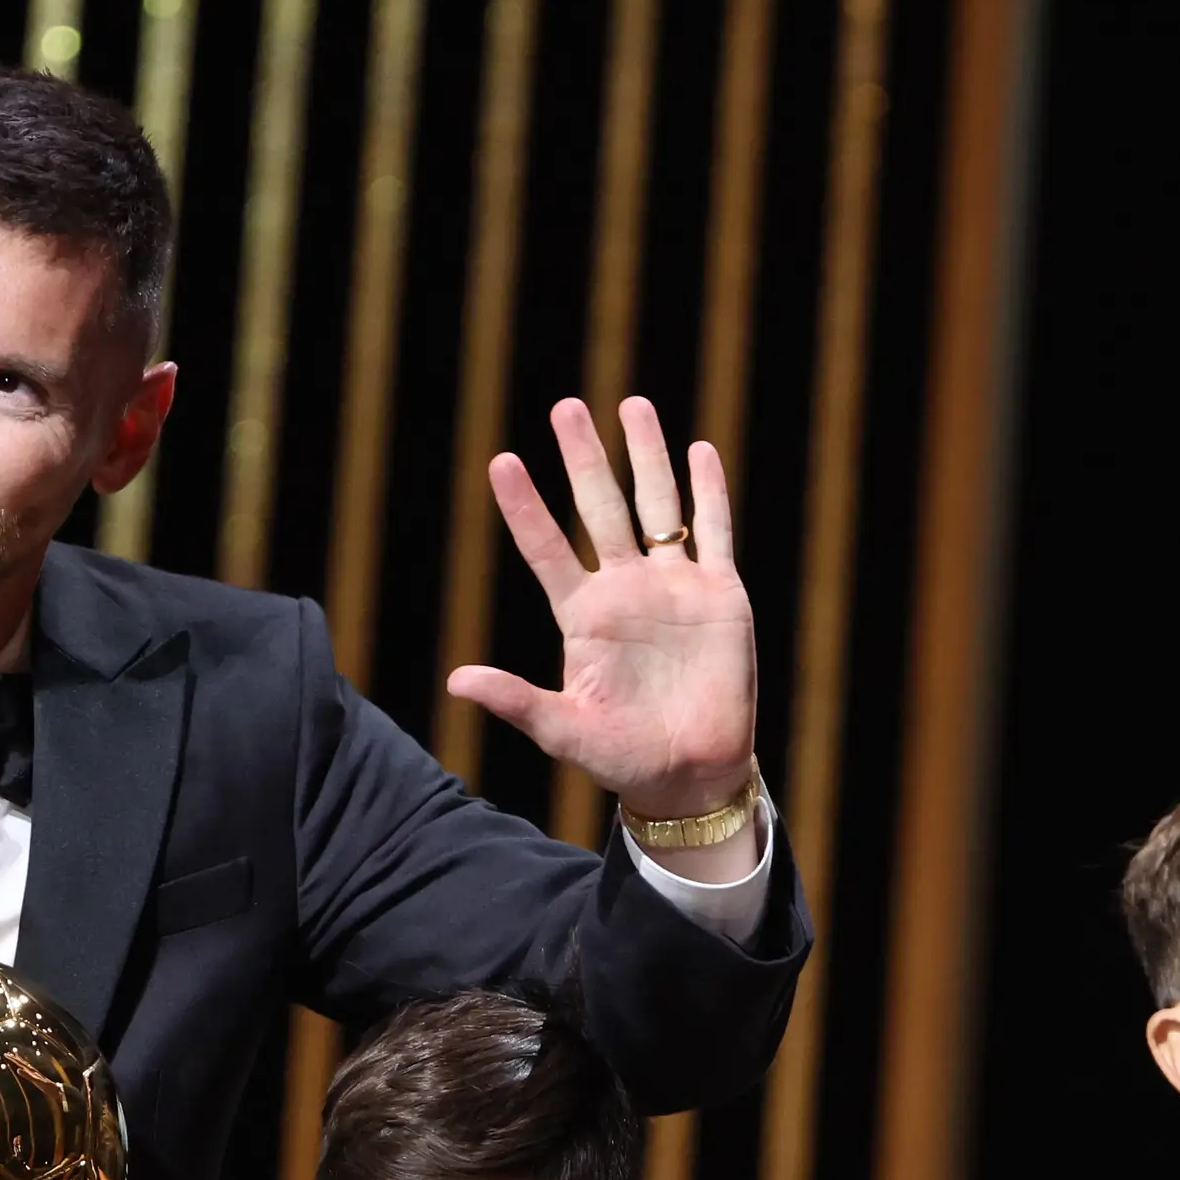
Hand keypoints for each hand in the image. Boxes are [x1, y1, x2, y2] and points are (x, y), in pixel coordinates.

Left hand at [447, 395, 759, 855]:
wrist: (692, 775)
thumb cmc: (622, 758)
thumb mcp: (564, 731)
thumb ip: (517, 701)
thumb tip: (458, 681)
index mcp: (583, 616)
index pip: (546, 548)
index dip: (524, 507)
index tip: (501, 462)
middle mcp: (625, 590)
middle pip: (599, 508)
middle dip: (584, 458)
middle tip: (565, 407)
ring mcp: (674, 589)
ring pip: (658, 506)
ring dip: (646, 456)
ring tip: (631, 404)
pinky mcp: (720, 597)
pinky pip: (714, 533)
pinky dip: (709, 494)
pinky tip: (699, 451)